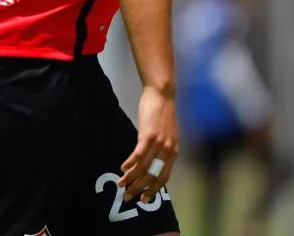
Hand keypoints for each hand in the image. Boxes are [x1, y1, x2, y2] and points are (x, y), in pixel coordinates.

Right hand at [118, 87, 177, 203]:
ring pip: (144, 168)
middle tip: (128, 197)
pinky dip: (130, 163)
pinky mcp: (149, 135)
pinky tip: (122, 168)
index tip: (144, 199)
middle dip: (140, 189)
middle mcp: (168, 151)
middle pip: (153, 176)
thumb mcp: (165, 134)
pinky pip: (138, 154)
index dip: (153, 190)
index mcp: (173, 152)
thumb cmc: (161, 112)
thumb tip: (150, 159)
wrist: (162, 94)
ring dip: (131, 178)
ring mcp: (159, 143)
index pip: (163, 177)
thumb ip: (161, 147)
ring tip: (121, 184)